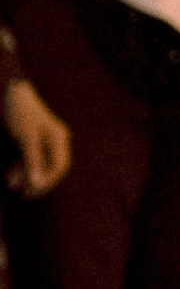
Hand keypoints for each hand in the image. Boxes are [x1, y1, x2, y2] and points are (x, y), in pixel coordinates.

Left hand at [3, 77, 69, 195]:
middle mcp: (55, 140)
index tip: (34, 191)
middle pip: (51, 167)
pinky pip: (32, 158)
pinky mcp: (33, 140)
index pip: (59, 166)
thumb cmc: (20, 114)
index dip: (48, 181)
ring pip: (39, 164)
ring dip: (27, 176)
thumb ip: (32, 161)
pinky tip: (12, 176)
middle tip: (26, 195)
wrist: (10, 93)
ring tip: (13, 186)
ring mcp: (44, 140)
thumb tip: (37, 183)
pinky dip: (22, 167)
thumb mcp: (26, 139)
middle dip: (38, 181)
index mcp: (58, 138)